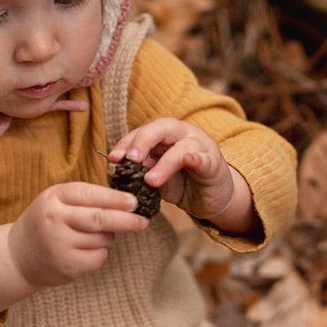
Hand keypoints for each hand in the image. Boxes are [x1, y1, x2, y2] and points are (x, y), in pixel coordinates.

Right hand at [7, 181, 148, 288]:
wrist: (18, 255)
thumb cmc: (46, 223)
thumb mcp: (57, 201)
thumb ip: (85, 197)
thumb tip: (126, 201)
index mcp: (55, 197)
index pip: (91, 194)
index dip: (116, 199)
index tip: (134, 203)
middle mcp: (55, 219)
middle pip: (100, 218)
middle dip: (126, 220)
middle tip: (143, 222)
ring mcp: (60, 243)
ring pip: (102, 239)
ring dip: (108, 238)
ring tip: (93, 237)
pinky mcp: (67, 265)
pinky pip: (98, 258)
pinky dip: (100, 254)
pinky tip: (85, 251)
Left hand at [109, 119, 247, 227]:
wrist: (211, 198)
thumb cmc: (182, 183)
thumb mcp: (157, 177)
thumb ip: (142, 169)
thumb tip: (120, 168)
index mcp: (166, 135)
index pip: (142, 132)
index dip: (126, 143)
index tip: (112, 159)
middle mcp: (183, 134)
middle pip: (161, 128)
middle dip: (142, 141)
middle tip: (130, 159)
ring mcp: (201, 146)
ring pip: (182, 146)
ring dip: (164, 163)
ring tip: (150, 180)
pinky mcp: (214, 163)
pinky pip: (204, 159)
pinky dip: (196, 158)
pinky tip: (188, 161)